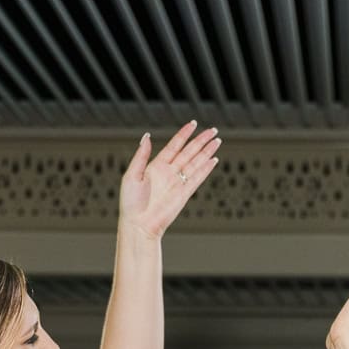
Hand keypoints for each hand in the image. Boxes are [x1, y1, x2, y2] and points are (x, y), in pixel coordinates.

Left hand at [118, 123, 221, 240]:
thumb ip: (141, 156)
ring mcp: (178, 183)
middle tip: (213, 131)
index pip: (174, 146)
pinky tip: (214, 160)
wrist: (139, 224)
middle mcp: (169, 173)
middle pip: (189, 152)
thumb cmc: (131, 203)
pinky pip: (197, 178)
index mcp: (156, 166)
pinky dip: (206, 169)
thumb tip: (147, 137)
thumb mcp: (131, 175)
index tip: (193, 124)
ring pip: (196, 163)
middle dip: (201, 141)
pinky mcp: (184, 194)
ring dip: (207, 152)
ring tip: (217, 142)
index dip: (184, 135)